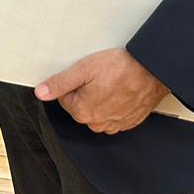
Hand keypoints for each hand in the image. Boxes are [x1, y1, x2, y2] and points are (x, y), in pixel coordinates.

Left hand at [35, 48, 167, 134]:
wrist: (152, 71)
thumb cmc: (121, 68)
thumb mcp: (83, 69)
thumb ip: (60, 83)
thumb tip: (41, 92)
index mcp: (83, 111)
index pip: (65, 98)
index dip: (74, 83)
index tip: (86, 75)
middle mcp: (97, 123)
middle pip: (80, 106)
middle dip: (86, 91)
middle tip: (100, 77)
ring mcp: (114, 125)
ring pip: (97, 110)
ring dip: (101, 98)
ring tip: (111, 83)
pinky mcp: (128, 122)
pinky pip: (113, 114)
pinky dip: (114, 104)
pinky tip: (120, 91)